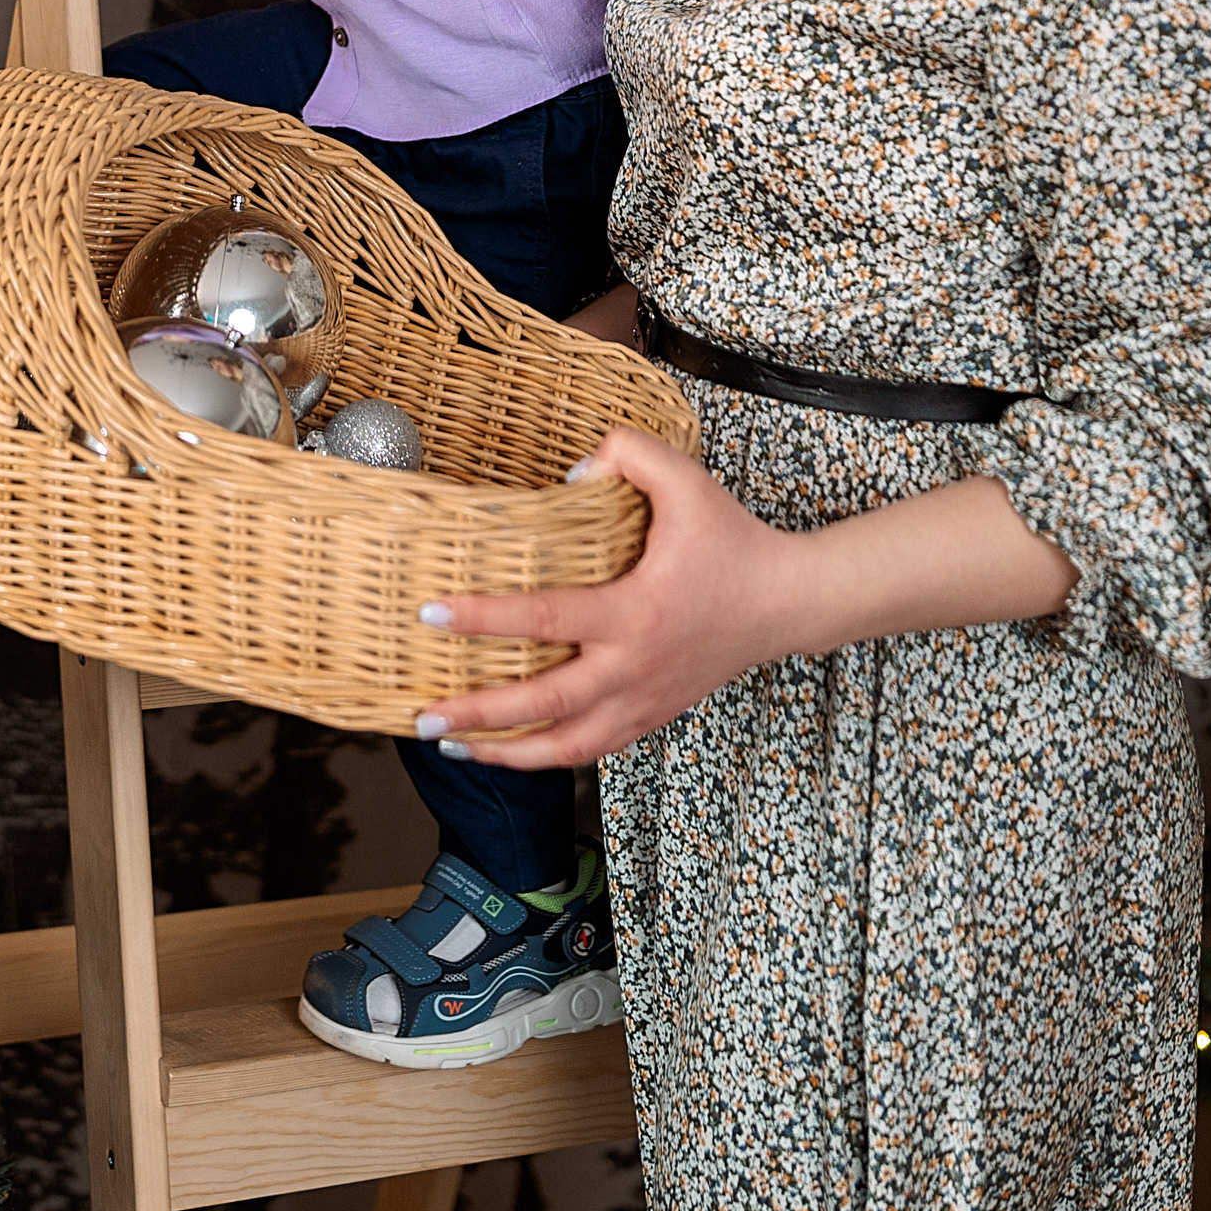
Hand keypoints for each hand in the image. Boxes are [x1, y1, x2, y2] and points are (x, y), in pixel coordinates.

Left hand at [415, 431, 1076, 771]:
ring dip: (505, 752)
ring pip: (566, 746)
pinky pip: (591, 750)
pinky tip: (508, 749)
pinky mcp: (652, 716)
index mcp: (636, 611)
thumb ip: (627, 455)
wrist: (788, 603)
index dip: (484, 617)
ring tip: (451, 747)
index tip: (431, 612)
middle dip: (479, 715)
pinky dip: (545, 756)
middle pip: (545, 704)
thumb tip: (568, 476)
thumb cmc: (732, 540)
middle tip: (423, 715)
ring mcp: (644, 700)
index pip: (545, 619)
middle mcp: (635, 667)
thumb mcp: (685, 479)